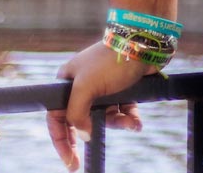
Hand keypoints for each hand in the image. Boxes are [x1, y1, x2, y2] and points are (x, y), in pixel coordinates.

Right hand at [47, 41, 147, 171]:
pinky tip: (137, 123)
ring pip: (105, 118)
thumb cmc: (111, 61)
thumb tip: (82, 135)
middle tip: (88, 157)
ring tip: (132, 124)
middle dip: (93, 133)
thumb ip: (77, 113)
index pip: (57, 118)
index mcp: (67, 83)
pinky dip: (129, 118)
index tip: (69, 160)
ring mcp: (103, 88)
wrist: (144, 42)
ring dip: (118, 124)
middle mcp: (83, 86)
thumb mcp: (86, 87)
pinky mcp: (122, 89)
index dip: (61, 140)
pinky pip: (122, 111)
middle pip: (82, 120)